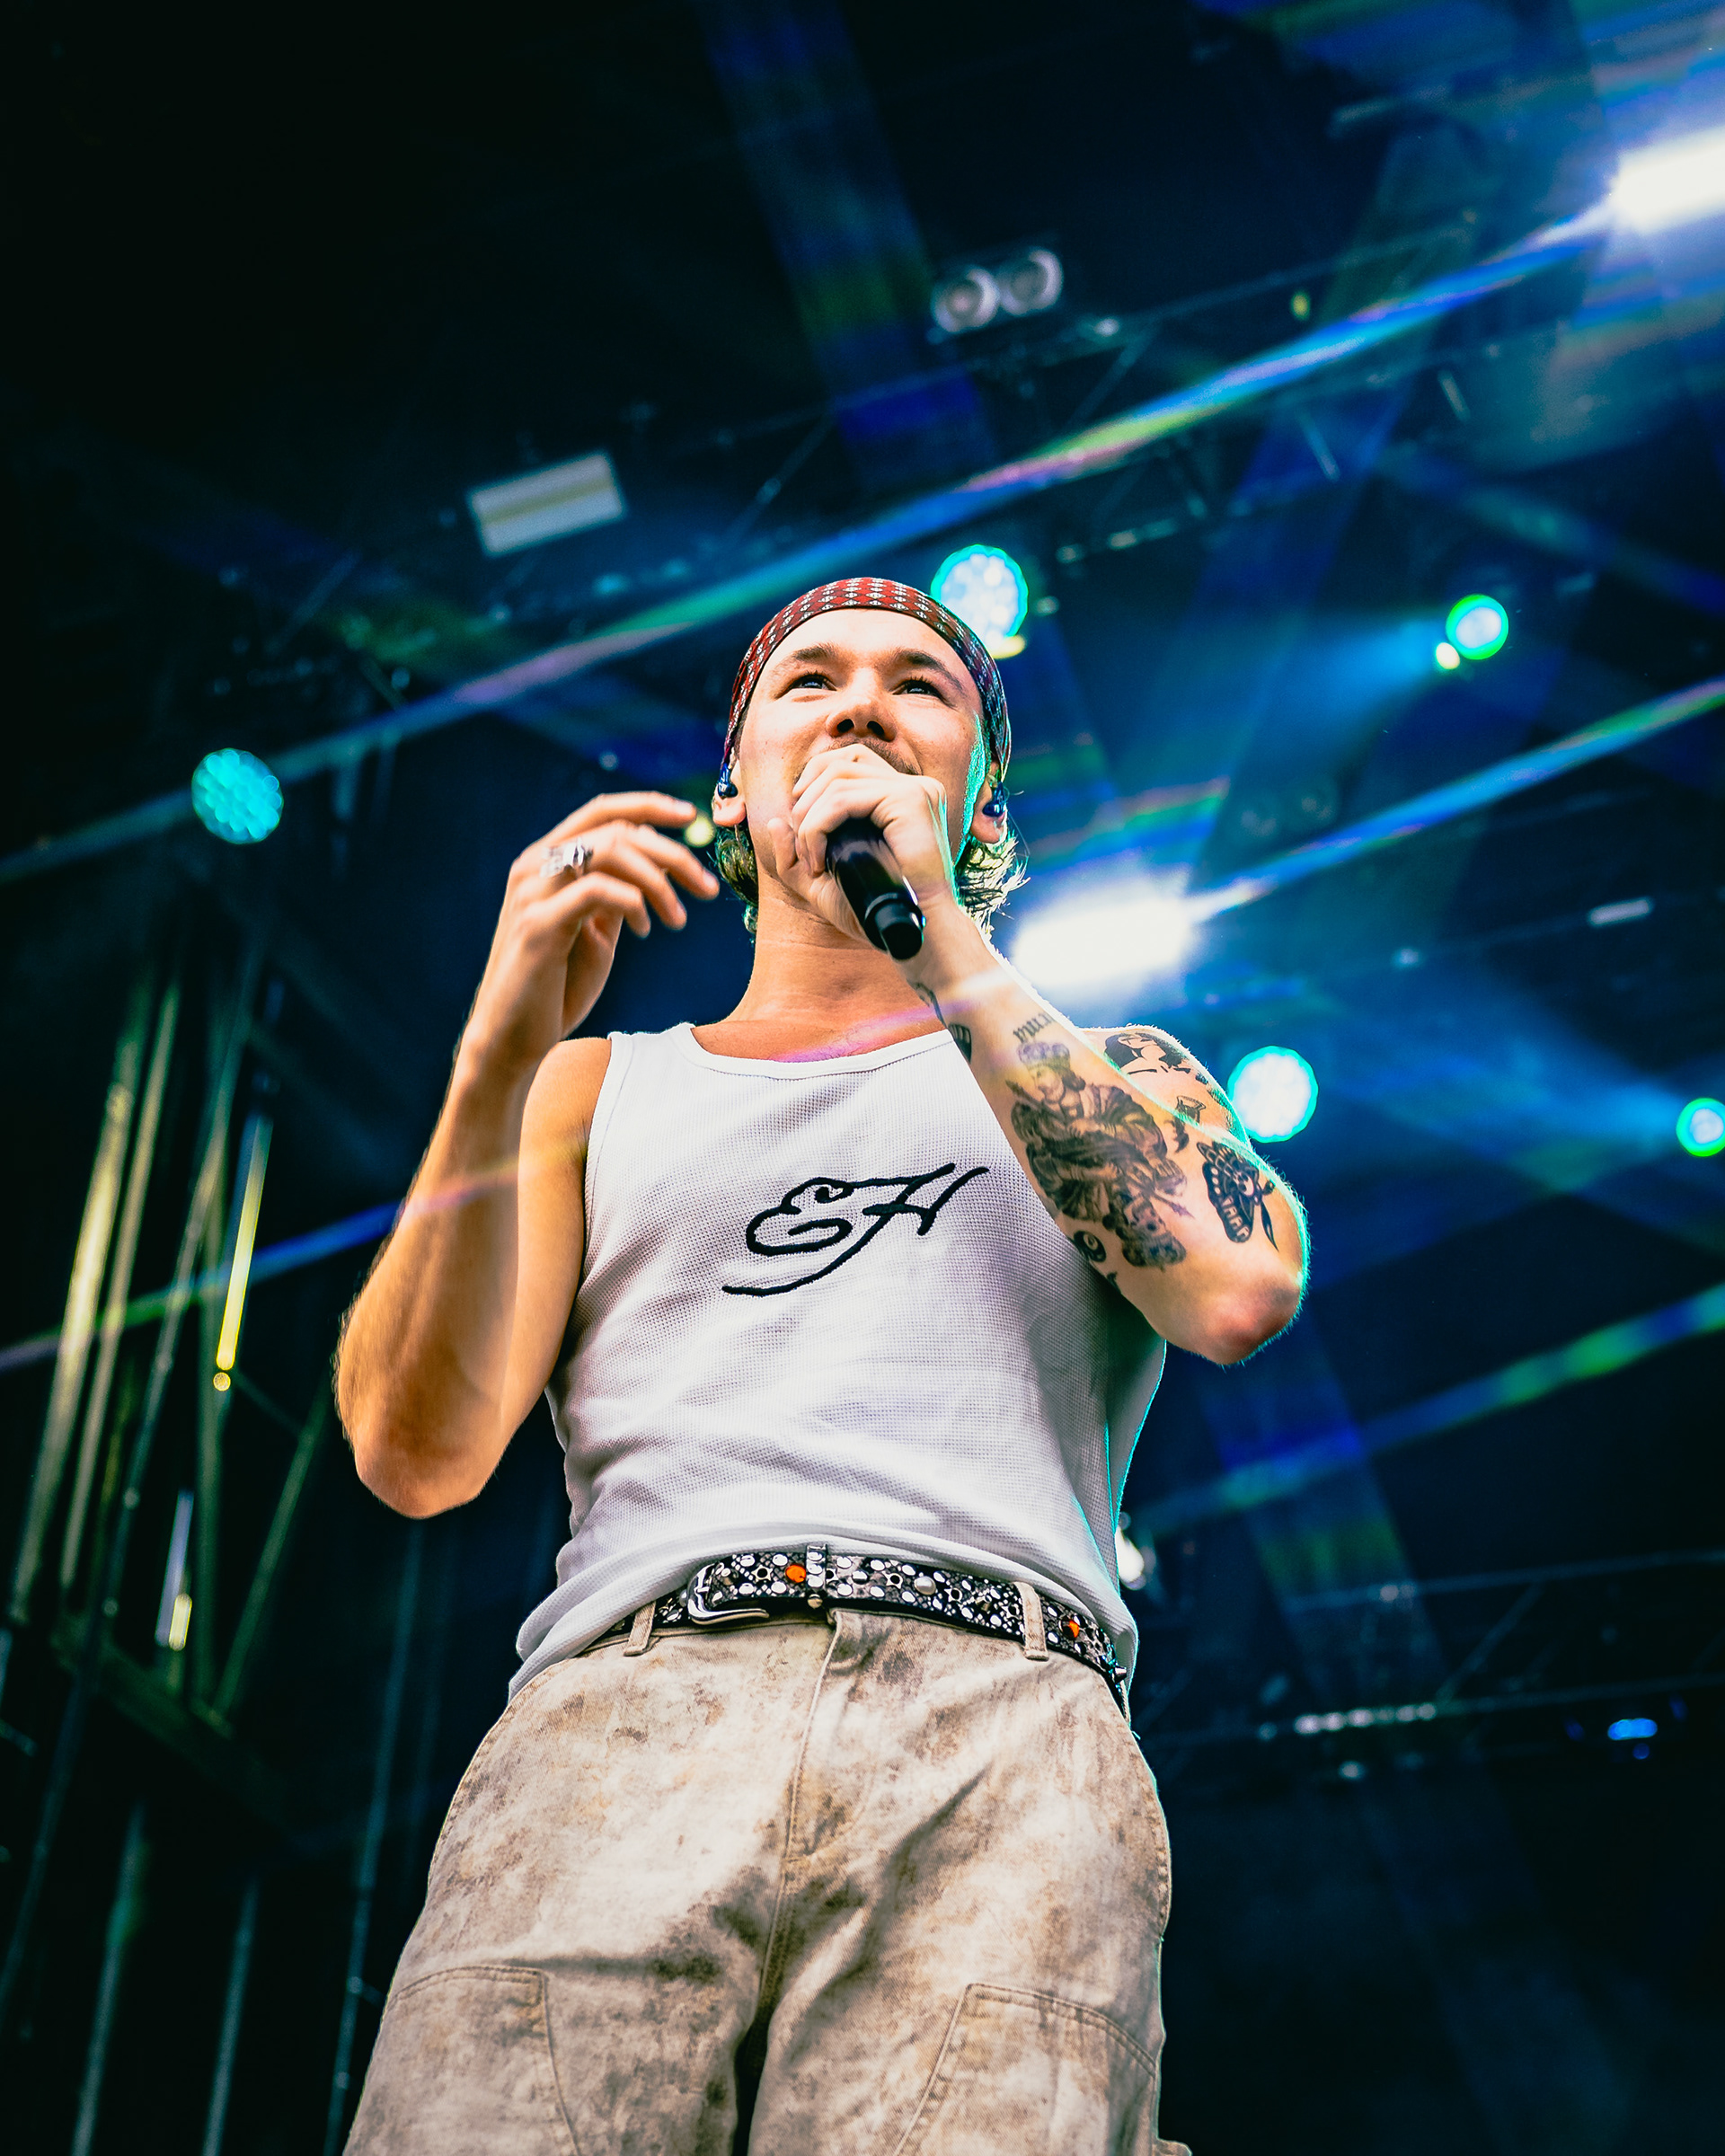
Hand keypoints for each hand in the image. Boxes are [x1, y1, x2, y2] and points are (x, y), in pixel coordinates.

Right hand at [460, 793, 718, 1085]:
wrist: (514, 1037)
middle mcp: (534, 865)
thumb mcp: (599, 929)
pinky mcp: (537, 924)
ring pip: (609, 851)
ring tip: (679, 919)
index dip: (649, 805)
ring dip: (659, 882)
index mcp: (547, 859)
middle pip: (615, 829)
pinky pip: (597, 890)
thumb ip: (622, 891)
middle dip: (672, 853)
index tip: (692, 816)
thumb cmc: (558, 984)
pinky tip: (645, 932)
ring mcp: (532, 892)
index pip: (601, 811)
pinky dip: (633, 903)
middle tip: (707, 889)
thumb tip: (661, 856)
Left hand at [770, 745, 958, 944]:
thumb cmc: (872, 911)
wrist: (908, 932)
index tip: (800, 826)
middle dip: (805, 799)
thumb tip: (775, 821)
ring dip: (809, 819)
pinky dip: (818, 827)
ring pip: (836, 779)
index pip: (851, 761)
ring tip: (810, 859)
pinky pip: (843, 798)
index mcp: (901, 797)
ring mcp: (914, 789)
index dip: (814, 782)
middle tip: (802, 847)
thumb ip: (796, 856)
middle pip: (841, 761)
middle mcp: (912, 786)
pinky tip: (819, 862)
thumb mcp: (823, 883)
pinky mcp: (909, 800)